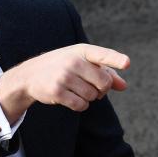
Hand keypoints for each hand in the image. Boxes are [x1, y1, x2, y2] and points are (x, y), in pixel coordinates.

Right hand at [0, 43, 129, 120]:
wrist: (31, 75)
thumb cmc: (64, 67)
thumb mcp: (83, 63)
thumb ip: (106, 72)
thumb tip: (124, 86)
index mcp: (82, 50)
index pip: (102, 54)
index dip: (115, 59)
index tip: (127, 63)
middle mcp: (73, 61)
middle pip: (104, 83)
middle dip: (102, 89)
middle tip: (93, 87)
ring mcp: (64, 76)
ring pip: (93, 96)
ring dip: (89, 97)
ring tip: (76, 90)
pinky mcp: (57, 91)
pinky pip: (81, 105)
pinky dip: (80, 105)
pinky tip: (71, 98)